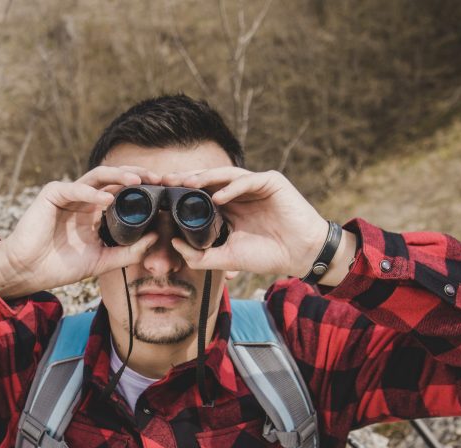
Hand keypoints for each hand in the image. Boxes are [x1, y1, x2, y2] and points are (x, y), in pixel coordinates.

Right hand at [0, 166, 162, 291]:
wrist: (29, 272)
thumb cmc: (61, 266)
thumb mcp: (103, 261)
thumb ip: (128, 251)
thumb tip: (156, 238)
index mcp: (96, 210)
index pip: (124, 192)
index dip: (144, 189)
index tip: (164, 191)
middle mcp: (85, 198)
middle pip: (115, 178)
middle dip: (138, 175)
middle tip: (158, 178)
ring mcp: (69, 193)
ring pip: (98, 176)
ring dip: (119, 175)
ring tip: (138, 180)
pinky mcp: (52, 193)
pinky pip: (74, 188)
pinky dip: (91, 193)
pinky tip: (106, 200)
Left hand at [159, 168, 331, 276]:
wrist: (300, 255)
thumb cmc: (267, 255)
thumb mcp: (228, 258)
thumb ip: (201, 255)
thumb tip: (173, 244)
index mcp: (228, 208)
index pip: (200, 194)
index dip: (181, 193)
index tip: (159, 196)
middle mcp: (239, 193)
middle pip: (208, 180)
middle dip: (186, 180)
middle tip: (164, 181)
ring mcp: (254, 185)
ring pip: (224, 175)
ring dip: (205, 178)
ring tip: (186, 183)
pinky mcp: (271, 181)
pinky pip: (247, 180)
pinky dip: (232, 187)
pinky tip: (217, 197)